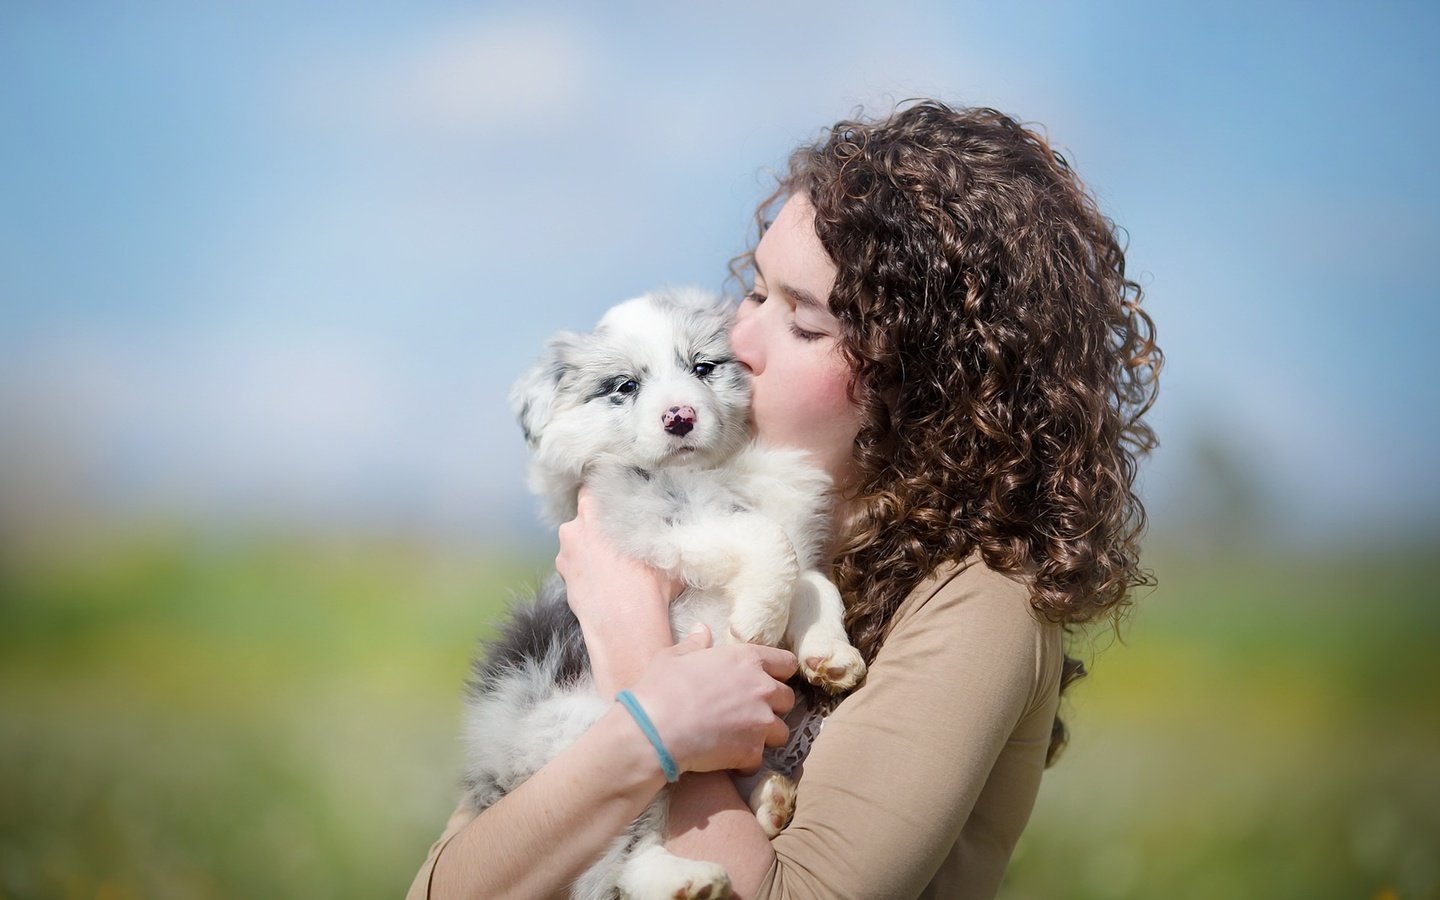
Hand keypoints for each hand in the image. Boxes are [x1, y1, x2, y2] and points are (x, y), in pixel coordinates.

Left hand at [556, 486, 682, 629]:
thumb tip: (669, 524)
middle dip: (599, 522)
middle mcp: (574, 528)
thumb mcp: (663, 548)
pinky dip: (585, 567)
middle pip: (585, 514)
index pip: (593, 486)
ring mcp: (565, 554)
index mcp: (595, 511)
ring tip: (613, 562)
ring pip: (578, 540)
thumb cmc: (647, 584)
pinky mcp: (563, 577)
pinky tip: (603, 579)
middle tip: (620, 533)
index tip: (615, 495)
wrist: (625, 623)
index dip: (604, 489)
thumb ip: (659, 529)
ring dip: (590, 546)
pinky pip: (574, 563)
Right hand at [627, 624, 797, 774]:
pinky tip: (728, 760)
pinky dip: (746, 762)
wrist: (655, 730)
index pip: (786, 662)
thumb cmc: (661, 688)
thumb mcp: (674, 657)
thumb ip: (695, 643)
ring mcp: (760, 721)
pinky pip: (759, 759)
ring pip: (780, 732)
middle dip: (773, 707)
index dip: (779, 673)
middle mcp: (761, 688)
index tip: (767, 681)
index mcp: (746, 659)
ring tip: (741, 739)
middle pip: (787, 699)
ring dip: (764, 736)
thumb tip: (701, 628)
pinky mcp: (752, 751)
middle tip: (749, 713)